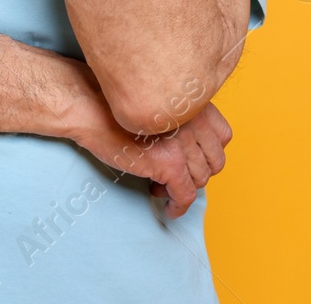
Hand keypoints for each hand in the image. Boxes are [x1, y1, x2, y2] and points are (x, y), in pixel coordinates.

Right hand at [69, 89, 232, 218]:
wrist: (87, 107)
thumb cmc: (110, 103)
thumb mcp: (155, 103)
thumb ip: (177, 118)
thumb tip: (187, 148)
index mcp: (192, 102)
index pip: (223, 135)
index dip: (208, 151)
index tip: (193, 158)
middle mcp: (194, 122)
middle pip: (213, 161)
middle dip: (196, 173)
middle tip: (175, 176)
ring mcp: (183, 143)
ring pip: (199, 180)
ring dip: (184, 189)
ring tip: (162, 188)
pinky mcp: (169, 163)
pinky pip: (184, 195)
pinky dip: (178, 206)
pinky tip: (169, 208)